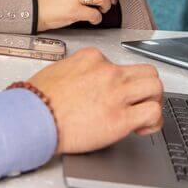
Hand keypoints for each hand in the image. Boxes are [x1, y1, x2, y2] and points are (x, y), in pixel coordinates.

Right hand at [27, 47, 163, 153]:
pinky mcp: (121, 118)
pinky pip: (153, 112)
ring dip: (154, 101)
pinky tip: (142, 129)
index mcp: (92, 58)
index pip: (118, 63)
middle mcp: (108, 72)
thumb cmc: (37, 99)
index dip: (120, 82)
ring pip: (156, 87)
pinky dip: (154, 121)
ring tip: (145, 114)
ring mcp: (116, 94)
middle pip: (146, 71)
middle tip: (140, 101)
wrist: (31, 118)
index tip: (114, 95)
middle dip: (147, 88)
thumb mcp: (58, 70)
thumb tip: (84, 80)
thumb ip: (78, 71)